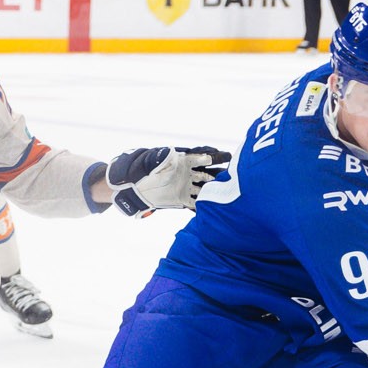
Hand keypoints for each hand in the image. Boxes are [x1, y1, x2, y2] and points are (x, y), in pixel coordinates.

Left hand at [105, 145, 231, 215]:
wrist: (131, 187)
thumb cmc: (139, 169)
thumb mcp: (149, 162)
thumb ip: (160, 159)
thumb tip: (170, 154)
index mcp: (182, 161)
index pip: (201, 156)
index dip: (212, 156)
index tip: (223, 155)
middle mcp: (187, 173)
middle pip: (209, 173)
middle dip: (221, 174)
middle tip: (235, 175)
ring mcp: (186, 187)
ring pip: (206, 189)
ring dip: (217, 192)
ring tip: (230, 195)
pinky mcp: (182, 200)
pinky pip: (197, 204)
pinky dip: (205, 208)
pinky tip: (216, 213)